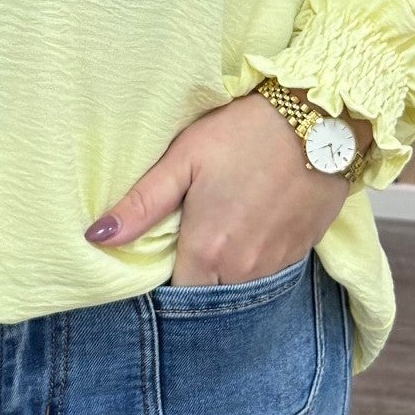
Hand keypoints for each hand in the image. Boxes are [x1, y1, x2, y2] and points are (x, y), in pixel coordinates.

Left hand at [83, 91, 366, 285]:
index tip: (161, 254)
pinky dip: (255, 259)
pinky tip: (251, 226)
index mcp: (206, 252)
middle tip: (190, 238)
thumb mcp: (184, 159)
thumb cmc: (243, 134)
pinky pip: (269, 273)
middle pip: (208, 294)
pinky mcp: (302, 252)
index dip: (165, 277)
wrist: (319, 121)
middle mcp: (243, 271)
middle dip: (195, 276)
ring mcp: (276, 265)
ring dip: (226, 270)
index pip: (175, 293)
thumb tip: (95, 238)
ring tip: (222, 229)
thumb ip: (141, 205)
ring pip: (240, 286)